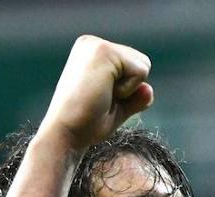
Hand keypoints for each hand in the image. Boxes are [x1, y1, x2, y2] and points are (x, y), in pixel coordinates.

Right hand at [40, 35, 153, 152]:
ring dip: (129, 90)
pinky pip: (141, 71)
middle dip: (130, 89)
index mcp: (91, 53)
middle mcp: (92, 43)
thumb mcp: (117, 109)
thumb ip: (135, 97)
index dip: (125, 91)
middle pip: (141, 63)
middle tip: (100, 101)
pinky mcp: (104, 51)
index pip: (132, 66)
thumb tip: (148, 89)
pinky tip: (103, 93)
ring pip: (143, 65)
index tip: (99, 100)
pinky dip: (128, 90)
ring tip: (101, 96)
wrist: (66, 134)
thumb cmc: (86, 125)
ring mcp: (97, 45)